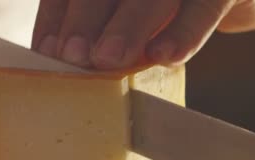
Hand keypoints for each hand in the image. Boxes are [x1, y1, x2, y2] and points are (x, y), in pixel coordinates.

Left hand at [31, 0, 254, 68]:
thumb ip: (105, 22)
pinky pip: (206, 6)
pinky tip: (165, 56)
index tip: (48, 49)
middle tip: (73, 55)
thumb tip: (62, 53)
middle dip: (86, 17)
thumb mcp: (135, 12)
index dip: (60, 13)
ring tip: (107, 60)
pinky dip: (186, 31)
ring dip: (129, 24)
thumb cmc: (176, 7)